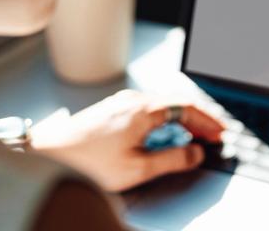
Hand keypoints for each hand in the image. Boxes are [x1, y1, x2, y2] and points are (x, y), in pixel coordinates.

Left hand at [31, 89, 223, 191]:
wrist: (48, 154)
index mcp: (145, 110)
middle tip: (213, 133)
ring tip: (193, 134)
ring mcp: (122, 102)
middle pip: (178, 102)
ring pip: (164, 103)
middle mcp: (135, 100)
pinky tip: (165, 131)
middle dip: (199, 118)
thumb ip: (172, 160)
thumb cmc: (87, 162)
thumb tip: (195, 153)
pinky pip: (149, 107)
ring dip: (183, 117)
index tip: (220, 133)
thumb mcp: (137, 169)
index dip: (208, 121)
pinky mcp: (112, 109)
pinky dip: (167, 117)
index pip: (188, 108)